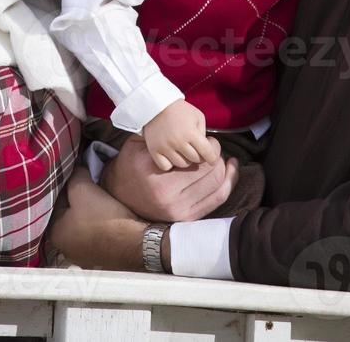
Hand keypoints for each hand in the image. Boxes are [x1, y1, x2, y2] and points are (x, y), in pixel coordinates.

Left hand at [46, 167, 146, 270]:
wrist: (135, 243)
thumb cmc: (103, 216)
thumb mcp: (83, 188)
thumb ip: (75, 176)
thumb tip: (76, 169)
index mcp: (54, 234)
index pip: (56, 201)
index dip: (69, 186)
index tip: (81, 177)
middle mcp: (64, 249)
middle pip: (69, 215)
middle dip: (78, 201)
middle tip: (91, 188)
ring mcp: (83, 257)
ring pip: (82, 226)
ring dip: (89, 214)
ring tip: (101, 202)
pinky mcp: (100, 259)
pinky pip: (95, 236)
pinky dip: (99, 227)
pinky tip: (108, 218)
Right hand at [103, 134, 236, 222]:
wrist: (120, 195)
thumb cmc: (131, 164)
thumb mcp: (137, 145)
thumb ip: (160, 137)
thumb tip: (189, 132)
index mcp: (157, 177)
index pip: (198, 159)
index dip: (211, 146)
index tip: (209, 140)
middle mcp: (169, 198)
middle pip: (211, 174)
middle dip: (218, 158)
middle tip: (214, 149)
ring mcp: (179, 211)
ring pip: (217, 187)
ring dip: (225, 171)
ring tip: (223, 160)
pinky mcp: (186, 218)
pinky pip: (216, 200)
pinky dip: (227, 184)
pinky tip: (230, 171)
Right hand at [142, 99, 218, 170]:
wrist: (157, 104)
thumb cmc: (180, 110)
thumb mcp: (198, 116)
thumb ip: (204, 133)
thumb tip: (205, 150)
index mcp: (191, 132)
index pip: (207, 153)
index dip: (212, 157)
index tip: (212, 158)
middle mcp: (178, 141)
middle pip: (195, 160)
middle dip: (198, 155)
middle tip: (195, 148)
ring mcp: (165, 147)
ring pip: (182, 164)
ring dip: (185, 159)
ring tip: (183, 150)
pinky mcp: (154, 150)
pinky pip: (166, 166)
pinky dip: (170, 163)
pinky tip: (171, 155)